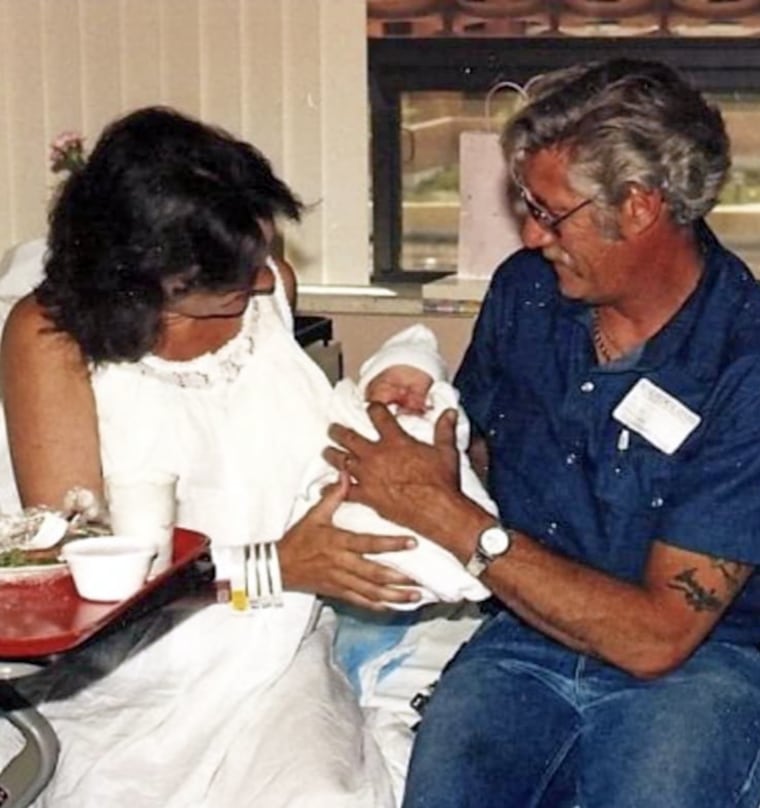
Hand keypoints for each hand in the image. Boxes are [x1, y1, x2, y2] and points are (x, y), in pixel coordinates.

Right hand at [278, 472, 421, 610]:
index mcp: (338, 542)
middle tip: (420, 580)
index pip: (369, 543)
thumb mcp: (314, 515)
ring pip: (370, 592)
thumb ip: (333, 496)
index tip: (412, 542)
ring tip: (414, 597)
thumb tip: (345, 475)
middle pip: (374, 573)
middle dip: (399, 578)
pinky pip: (360, 602)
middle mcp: (341, 563)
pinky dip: (377, 606)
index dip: (391, 544)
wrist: (278, 566)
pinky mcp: (337, 592)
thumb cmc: (298, 539)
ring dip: (394, 596)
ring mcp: (340, 580)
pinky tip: (393, 607)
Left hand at [324, 403, 464, 542]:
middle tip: (333, 429)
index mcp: (395, 440)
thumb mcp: (446, 451)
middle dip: (339, 431)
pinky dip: (332, 489)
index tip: (370, 407)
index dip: (373, 408)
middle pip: (350, 437)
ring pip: (341, 461)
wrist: (437, 510)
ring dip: (332, 455)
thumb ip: (444, 430)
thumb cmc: (442, 481)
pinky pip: (343, 491)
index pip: (378, 416)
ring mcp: (368, 475)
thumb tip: (450, 412)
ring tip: (326, 452)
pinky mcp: (366, 496)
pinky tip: (325, 488)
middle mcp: (376, 455)